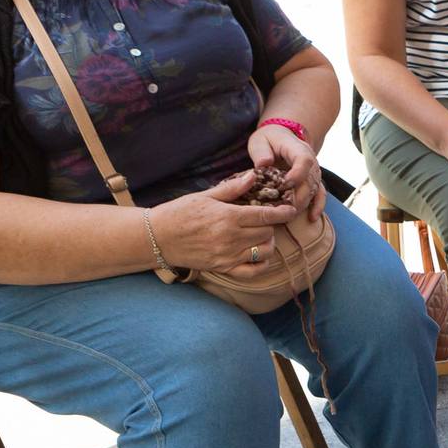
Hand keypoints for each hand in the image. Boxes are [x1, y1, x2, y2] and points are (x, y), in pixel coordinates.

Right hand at [152, 171, 299, 273]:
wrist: (157, 238)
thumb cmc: (179, 213)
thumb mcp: (205, 196)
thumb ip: (232, 189)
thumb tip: (253, 176)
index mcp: (227, 217)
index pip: (265, 216)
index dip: (282, 212)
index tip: (290, 209)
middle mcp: (230, 238)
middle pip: (266, 232)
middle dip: (271, 225)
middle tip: (268, 219)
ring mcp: (227, 255)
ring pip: (263, 251)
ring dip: (268, 243)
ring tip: (261, 235)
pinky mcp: (222, 268)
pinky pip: (252, 271)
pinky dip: (261, 264)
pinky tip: (259, 254)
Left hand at [247, 122, 324, 221]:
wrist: (280, 138)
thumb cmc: (268, 140)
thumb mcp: (260, 141)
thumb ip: (261, 151)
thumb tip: (264, 163)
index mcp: (298, 148)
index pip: (304, 160)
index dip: (297, 174)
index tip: (285, 185)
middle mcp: (311, 161)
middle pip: (311, 180)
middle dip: (299, 196)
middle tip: (285, 208)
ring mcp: (314, 172)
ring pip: (315, 189)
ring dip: (304, 203)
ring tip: (290, 214)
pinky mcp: (313, 181)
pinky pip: (320, 194)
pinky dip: (318, 206)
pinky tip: (312, 217)